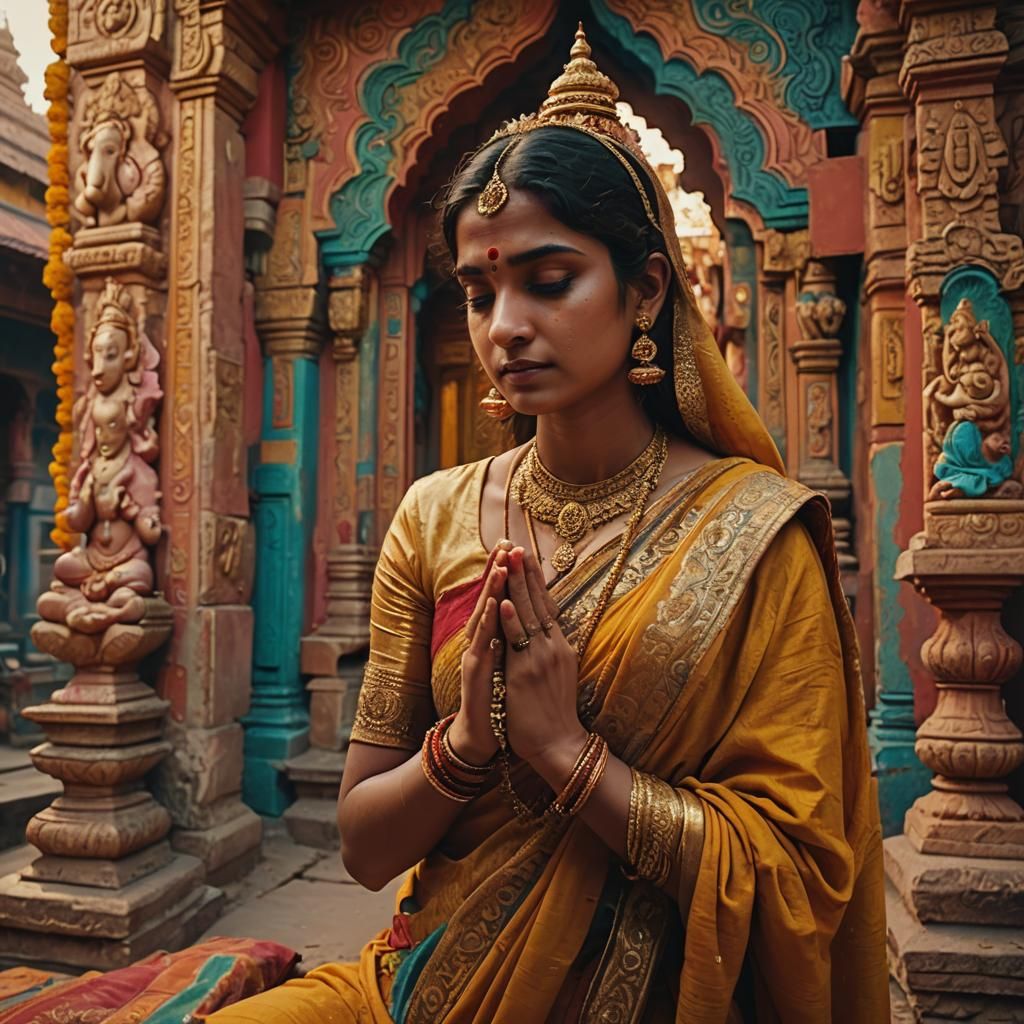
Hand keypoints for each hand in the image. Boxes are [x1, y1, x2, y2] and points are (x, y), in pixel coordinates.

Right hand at [449, 542, 510, 764]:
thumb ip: (510, 635)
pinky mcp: (474, 672)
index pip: (498, 596)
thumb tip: (522, 612)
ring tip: (501, 565)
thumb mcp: (508, 660)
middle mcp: (481, 640)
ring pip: (484, 615)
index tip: (513, 545)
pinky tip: (494, 605)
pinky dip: (488, 622)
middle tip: (505, 543)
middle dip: (497, 570)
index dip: (504, 571)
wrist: (480, 733)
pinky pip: (483, 642)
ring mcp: (475, 654)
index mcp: (492, 636)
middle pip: (489, 598)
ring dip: (492, 590)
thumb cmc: (498, 697)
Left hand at [499, 547, 586, 772]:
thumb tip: (548, 628)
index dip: (537, 579)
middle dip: (527, 573)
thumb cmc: (555, 712)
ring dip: (517, 586)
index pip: (547, 604)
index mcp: (560, 645)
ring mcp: (540, 658)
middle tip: (518, 544)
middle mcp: (553, 646)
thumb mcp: (560, 672)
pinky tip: (503, 602)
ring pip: (526, 615)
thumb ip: (553, 648)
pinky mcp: (525, 674)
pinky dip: (510, 621)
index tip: (529, 555)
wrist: (560, 744)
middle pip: (539, 602)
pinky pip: (516, 643)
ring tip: (510, 560)